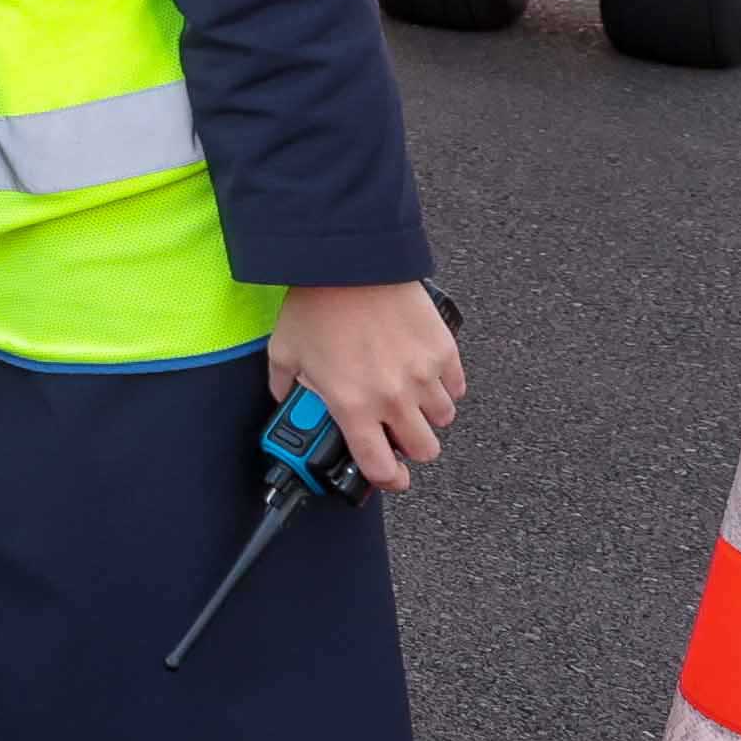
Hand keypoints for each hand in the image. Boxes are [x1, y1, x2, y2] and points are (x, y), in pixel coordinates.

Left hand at [267, 282, 464, 491]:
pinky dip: (444, 387)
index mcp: (353, 405)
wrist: (349, 262)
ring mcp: (424, 375)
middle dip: (411, 446)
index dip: (385, 478)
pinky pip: (457, 387)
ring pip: (443, 420)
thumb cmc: (316, 305)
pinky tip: (424, 373)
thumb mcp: (283, 352)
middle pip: (424, 450)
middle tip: (396, 431)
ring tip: (407, 396)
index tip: (386, 476)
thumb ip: (283, 386)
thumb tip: (285, 400)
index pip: (380, 467)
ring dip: (427, 415)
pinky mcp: (444, 351)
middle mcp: (393, 398)